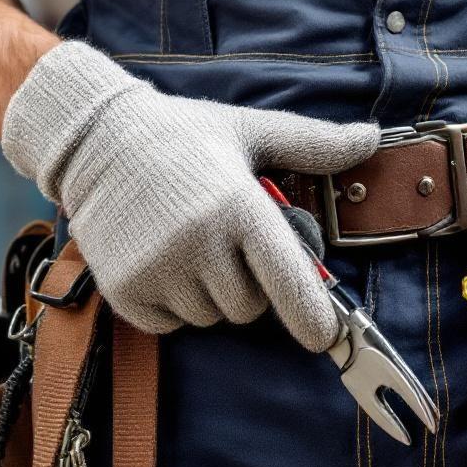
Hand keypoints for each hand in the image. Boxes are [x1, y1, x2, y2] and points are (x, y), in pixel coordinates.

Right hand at [0, 41, 377, 349]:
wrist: (94, 139)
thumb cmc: (181, 134)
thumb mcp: (249, 131)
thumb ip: (312, 143)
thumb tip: (371, 137)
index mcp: (237, 206)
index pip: (287, 281)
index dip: (312, 317)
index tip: (325, 335)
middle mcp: (198, 243)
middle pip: (249, 307)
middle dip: (247, 284)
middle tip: (223, 240)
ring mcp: (158, 270)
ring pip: (210, 317)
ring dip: (208, 293)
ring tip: (187, 243)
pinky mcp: (125, 291)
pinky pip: (171, 325)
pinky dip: (172, 304)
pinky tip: (160, 258)